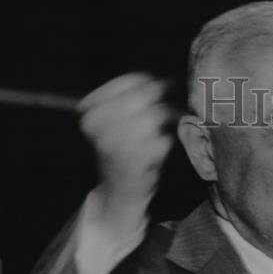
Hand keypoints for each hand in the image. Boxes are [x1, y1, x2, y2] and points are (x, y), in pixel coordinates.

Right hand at [77, 73, 174, 231]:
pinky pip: (164, 140)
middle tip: (182, 106)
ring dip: (173, 120)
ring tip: (178, 126)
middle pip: (146, 94)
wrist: (118, 195)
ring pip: (157, 115)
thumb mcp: (119, 121)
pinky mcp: (132, 159)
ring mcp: (112, 140)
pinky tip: (169, 148)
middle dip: (169, 98)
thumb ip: (135, 99)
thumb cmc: (124, 154)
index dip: (157, 82)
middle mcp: (96, 122)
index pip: (132, 80)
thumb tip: (172, 78)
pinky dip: (172, 143)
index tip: (172, 87)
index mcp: (90, 108)